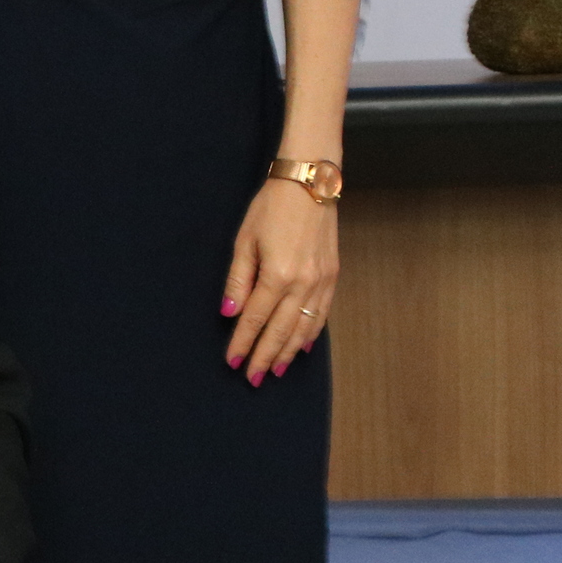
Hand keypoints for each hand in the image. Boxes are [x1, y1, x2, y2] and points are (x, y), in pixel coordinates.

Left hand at [223, 178, 339, 382]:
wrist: (311, 183)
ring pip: (304, 327)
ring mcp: (322, 281)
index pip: (255, 318)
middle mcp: (303, 283)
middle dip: (265, 356)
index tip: (233, 361)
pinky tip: (302, 346)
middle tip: (252, 378)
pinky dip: (311, 333)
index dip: (243, 342)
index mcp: (278, 274)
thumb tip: (229, 314)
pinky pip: (321, 313)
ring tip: (276, 370)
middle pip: (280, 330)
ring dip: (289, 351)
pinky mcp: (332, 276)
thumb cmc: (271, 207)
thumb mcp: (245, 240)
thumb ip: (237, 280)